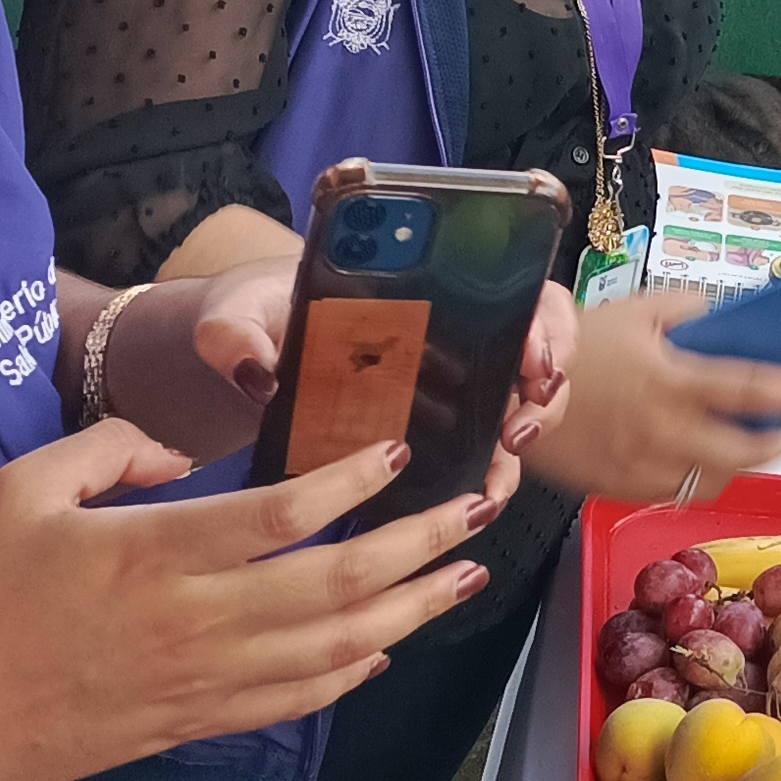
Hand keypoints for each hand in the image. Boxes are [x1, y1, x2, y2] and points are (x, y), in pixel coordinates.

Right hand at [0, 428, 501, 780]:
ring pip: (333, 649)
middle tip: (480, 508)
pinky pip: (290, 702)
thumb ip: (106, 451)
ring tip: (467, 575)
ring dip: (412, 611)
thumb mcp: (17, 495)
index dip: (353, 482)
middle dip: (422, 544)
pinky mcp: (187, 724)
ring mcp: (196, 680)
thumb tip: (182, 448)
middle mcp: (190, 619)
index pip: (281, 514)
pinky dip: (348, 675)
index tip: (400, 451)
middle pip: (336, 584)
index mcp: (150, 553)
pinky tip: (384, 648)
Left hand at [195, 259, 570, 514]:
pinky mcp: (431, 425)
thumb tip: (256, 375)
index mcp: (426, 285)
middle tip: (517, 428)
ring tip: (496, 480)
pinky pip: (485, 442)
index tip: (532, 358)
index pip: (520, 289)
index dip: (545, 324)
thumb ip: (235, 331)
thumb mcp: (238, 309)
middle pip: (539, 350)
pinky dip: (494, 469)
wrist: (242, 348)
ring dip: (526, 439)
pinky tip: (477, 496)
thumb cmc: (253, 313)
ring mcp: (450, 379)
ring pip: (522, 402)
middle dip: (545, 392)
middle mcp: (455, 329)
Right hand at [521, 293, 780, 505]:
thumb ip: (687, 313)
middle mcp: (662, 432)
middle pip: (743, 453)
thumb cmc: (571, 348)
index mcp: (670, 382)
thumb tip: (723, 321)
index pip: (750, 389)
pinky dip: (696, 477)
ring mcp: (642, 468)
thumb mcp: (635, 312)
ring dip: (735, 462)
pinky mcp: (622, 490)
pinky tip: (693, 454)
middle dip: (772, 441)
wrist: (503, 393)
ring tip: (737, 439)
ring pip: (713, 480)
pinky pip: (677, 493)